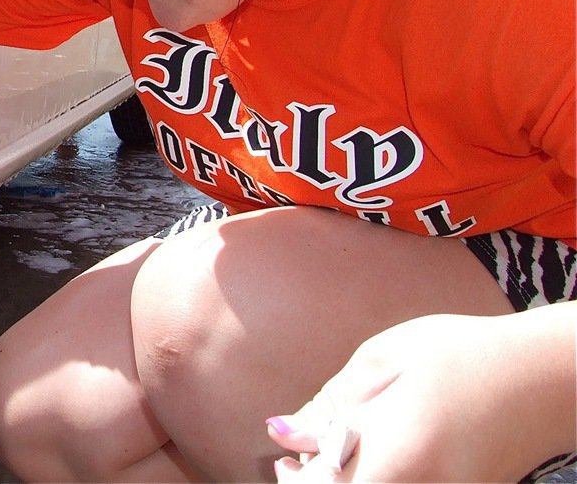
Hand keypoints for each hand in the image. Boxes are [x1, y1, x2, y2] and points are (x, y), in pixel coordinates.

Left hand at [266, 314, 546, 481]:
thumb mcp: (385, 361)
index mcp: (396, 455)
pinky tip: (378, 459)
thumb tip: (281, 433)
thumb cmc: (462, 356)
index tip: (285, 463)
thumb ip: (331, 404)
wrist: (545, 378)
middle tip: (303, 462)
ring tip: (339, 457)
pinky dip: (379, 480)